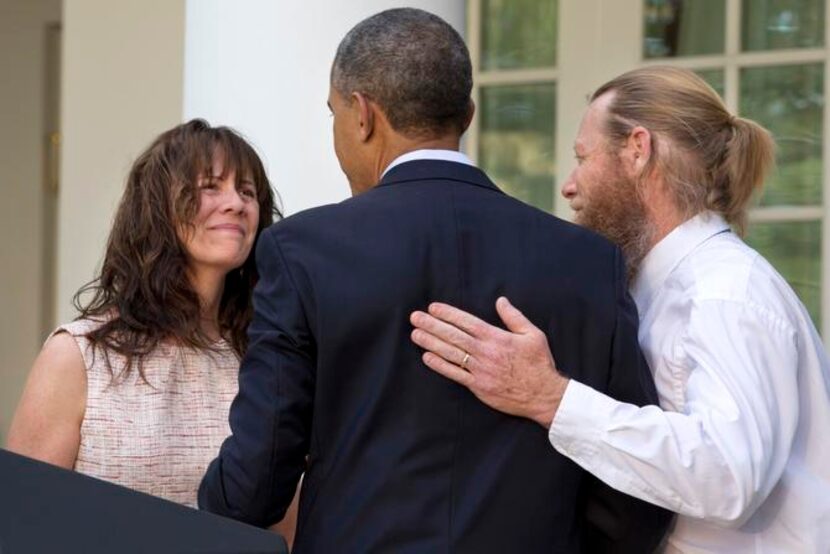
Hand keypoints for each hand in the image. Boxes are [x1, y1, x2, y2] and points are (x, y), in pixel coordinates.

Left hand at [409, 297, 568, 427]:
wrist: (544, 394)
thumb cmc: (539, 364)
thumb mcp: (533, 334)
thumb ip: (514, 317)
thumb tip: (501, 300)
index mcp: (497, 338)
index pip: (467, 322)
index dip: (448, 314)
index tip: (433, 308)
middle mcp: (485, 352)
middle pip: (453, 336)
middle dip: (432, 325)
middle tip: (415, 317)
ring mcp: (480, 370)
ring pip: (450, 353)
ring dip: (431, 342)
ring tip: (416, 334)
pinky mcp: (478, 386)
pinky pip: (455, 374)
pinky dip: (440, 365)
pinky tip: (427, 357)